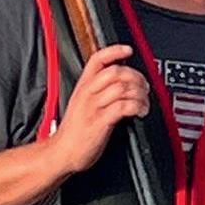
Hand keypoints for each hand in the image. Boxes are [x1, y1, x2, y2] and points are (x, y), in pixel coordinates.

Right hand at [49, 44, 148, 173]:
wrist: (61, 153)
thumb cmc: (75, 129)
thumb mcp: (83, 102)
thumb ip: (99, 89)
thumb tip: (124, 80)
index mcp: (83, 86)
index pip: (97, 59)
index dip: (114, 51)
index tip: (128, 50)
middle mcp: (87, 94)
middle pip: (115, 72)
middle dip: (136, 76)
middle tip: (144, 87)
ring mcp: (93, 108)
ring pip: (121, 88)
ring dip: (139, 94)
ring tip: (144, 103)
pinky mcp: (99, 123)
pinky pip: (122, 107)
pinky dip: (136, 107)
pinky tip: (140, 112)